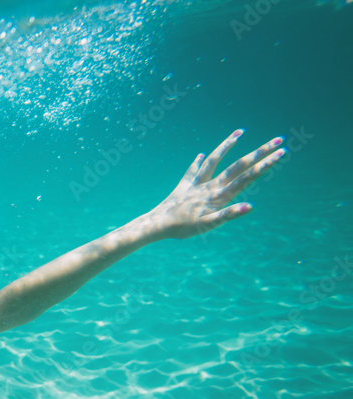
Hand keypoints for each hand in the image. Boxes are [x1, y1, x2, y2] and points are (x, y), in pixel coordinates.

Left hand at [146, 130, 285, 239]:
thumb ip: (229, 215)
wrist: (157, 224)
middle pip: (238, 165)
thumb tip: (250, 207)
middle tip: (277, 139)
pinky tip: (201, 154)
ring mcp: (197, 184)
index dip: (265, 164)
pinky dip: (197, 162)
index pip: (248, 176)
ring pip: (215, 160)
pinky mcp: (184, 185)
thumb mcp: (208, 226)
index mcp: (219, 195)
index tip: (281, 151)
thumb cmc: (183, 228)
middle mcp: (210, 186)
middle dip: (259, 152)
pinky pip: (192, 171)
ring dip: (228, 145)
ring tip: (240, 132)